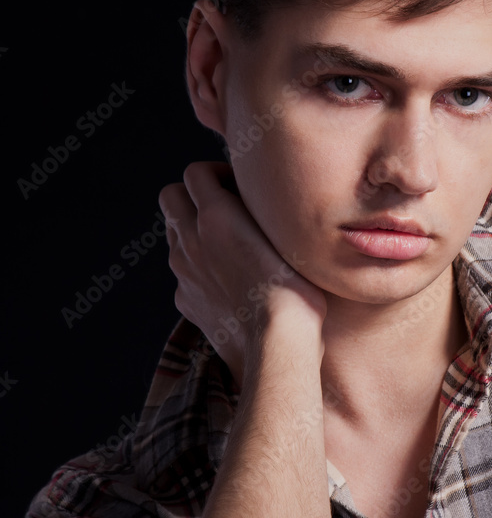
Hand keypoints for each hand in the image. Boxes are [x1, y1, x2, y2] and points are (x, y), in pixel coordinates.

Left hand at [158, 161, 326, 383]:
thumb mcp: (287, 235)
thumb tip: (260, 198)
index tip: (238, 186)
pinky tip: (227, 282)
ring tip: (227, 246)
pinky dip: (198, 269)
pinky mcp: (185, 300)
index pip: (195, 172)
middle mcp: (191, 240)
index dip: (216, 172)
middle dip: (192, 195)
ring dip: (193, 231)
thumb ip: (264, 212)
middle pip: (171, 197)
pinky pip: (184, 273)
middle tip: (223, 207)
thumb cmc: (295, 290)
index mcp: (215, 215)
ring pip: (174, 235)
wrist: (277, 346)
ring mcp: (184, 272)